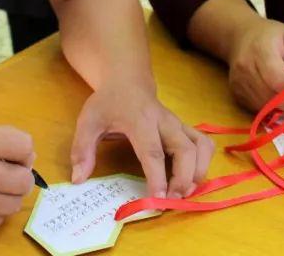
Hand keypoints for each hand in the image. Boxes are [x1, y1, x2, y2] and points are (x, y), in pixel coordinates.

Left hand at [70, 84, 212, 199]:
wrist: (127, 81)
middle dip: (183, 178)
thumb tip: (79, 179)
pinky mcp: (186, 128)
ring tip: (185, 193)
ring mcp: (178, 124)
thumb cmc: (108, 103)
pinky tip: (192, 178)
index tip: (158, 198)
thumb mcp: (88, 121)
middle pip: (185, 149)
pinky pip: (205, 144)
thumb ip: (82, 149)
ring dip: (198, 172)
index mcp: (139, 120)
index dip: (157, 176)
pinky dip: (204, 163)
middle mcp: (164, 121)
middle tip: (172, 201)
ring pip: (201, 146)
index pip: (152, 151)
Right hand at [226, 18, 283, 111]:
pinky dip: (277, 109)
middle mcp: (246, 70)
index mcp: (260, 51)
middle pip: (274, 98)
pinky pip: (261, 110)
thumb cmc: (270, 36)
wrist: (240, 38)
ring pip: (268, 108)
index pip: (279, 80)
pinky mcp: (238, 96)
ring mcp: (239, 85)